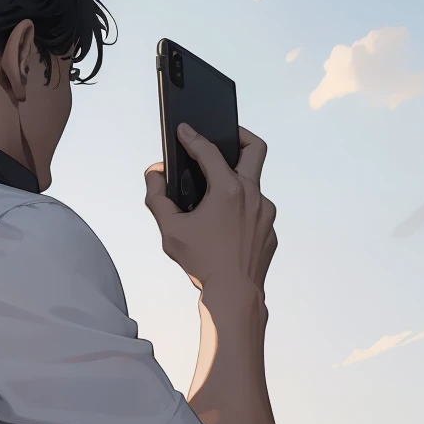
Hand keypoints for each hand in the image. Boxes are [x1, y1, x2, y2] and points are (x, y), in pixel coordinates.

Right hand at [144, 124, 276, 305]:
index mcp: (228, 191)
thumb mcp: (170, 230)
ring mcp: (265, 212)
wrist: (235, 293)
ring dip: (235, 184)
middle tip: (226, 135)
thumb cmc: (203, 264)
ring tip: (216, 198)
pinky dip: (241, 212)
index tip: (185, 130)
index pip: (209, 152)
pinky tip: (225, 227)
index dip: (193, 137)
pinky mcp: (270, 229)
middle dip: (239, 136)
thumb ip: (157, 198)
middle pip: (254, 149)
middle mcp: (252, 195)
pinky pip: (256, 212)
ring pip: (252, 186)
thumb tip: (153, 176)